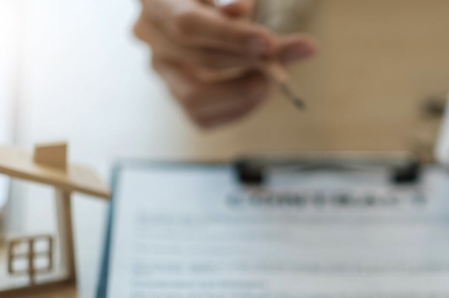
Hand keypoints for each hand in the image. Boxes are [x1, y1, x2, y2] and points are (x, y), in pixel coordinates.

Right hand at [133, 0, 316, 127]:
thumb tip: (242, 10)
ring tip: (271, 78)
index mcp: (157, 2)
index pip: (188, 25)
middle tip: (281, 58)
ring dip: (241, 91)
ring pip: (194, 98)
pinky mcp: (176, 99)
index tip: (269, 42)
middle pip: (198, 59)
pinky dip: (239, 109)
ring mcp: (160, 73)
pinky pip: (204, 118)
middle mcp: (150, 39)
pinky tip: (260, 92)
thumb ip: (233, 1)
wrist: (199, 11)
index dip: (230, 36)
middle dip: (247, 61)